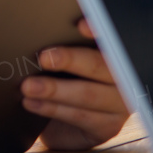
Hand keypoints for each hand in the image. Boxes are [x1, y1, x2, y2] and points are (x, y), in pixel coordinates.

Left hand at [21, 19, 129, 149]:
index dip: (98, 31)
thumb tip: (40, 28)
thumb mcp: (64, 59)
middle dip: (71, 60)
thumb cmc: (61, 79)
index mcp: (114, 50)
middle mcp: (125, 76)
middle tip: (43, 57)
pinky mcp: (108, 126)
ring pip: (89, 94)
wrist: (61, 122)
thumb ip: (63, 42)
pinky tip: (31, 103)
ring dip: (55, 90)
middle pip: (101, 65)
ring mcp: (120, 103)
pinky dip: (53, 108)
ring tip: (28, 86)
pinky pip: (80, 116)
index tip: (80, 25)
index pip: (111, 38)